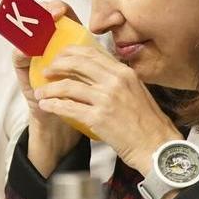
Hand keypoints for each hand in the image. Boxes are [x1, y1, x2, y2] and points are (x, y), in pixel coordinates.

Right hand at [12, 1, 84, 175]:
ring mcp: (35, 58)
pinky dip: (21, 50)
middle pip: (42, 20)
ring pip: (28, 34)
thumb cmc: (85, 101)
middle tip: (51, 11)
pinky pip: (19, 57)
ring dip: (31, 26)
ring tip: (37, 24)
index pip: (62, 18)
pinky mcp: (25, 72)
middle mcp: (49, 47)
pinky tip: (25, 47)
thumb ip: (101, 61)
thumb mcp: (96, 78)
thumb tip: (119, 48)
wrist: (66, 127)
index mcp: (68, 44)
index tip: (62, 10)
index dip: (61, 9)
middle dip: (44, 11)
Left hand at [34, 45, 180, 175]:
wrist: (157, 146)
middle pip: (77, 64)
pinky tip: (45, 106)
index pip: (92, 53)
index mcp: (124, 72)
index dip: (71, 52)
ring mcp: (106, 99)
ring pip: (68, 86)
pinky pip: (68, 107)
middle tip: (46, 71)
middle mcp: (115, 81)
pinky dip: (53, 105)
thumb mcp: (137, 91)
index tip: (60, 57)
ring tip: (40, 93)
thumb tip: (99, 72)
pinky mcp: (98, 118)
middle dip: (57, 65)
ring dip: (50, 89)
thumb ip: (119, 80)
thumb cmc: (148, 123)